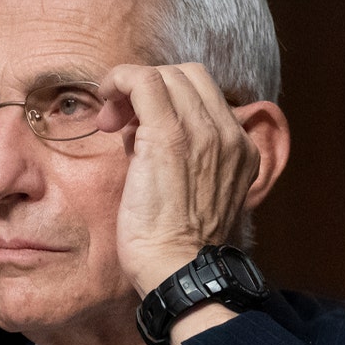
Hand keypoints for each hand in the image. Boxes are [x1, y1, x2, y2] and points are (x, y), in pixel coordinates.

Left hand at [96, 63, 260, 294]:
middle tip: (117, 121)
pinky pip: (144, 81)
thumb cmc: (172, 242)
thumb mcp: (188, 192)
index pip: (204, 95)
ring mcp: (204, 133)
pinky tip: (104, 103)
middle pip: (188, 76)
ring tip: (110, 122)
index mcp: (240, 149)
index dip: (167, 99)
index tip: (134, 126)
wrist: (177, 269)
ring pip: (166, 75)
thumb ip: (174, 156)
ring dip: (130, 87)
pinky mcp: (170, 136)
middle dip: (148, 88)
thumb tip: (138, 130)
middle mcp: (230, 135)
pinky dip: (120, 80)